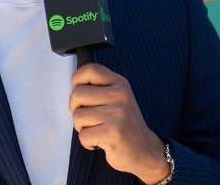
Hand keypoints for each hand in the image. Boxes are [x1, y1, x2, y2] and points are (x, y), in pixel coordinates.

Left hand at [69, 64, 169, 183]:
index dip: (77, 79)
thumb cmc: (124, 125)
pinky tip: (100, 142)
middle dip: (76, 109)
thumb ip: (99, 88)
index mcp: (120, 84)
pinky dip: (87, 142)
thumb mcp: (118, 99)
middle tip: (88, 118)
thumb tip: (74, 85)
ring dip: (82, 128)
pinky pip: (83, 135)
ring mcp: (118, 114)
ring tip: (97, 130)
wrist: (145, 151)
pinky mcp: (113, 133)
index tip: (79, 92)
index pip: (91, 69)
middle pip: (77, 94)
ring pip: (78, 116)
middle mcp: (120, 96)